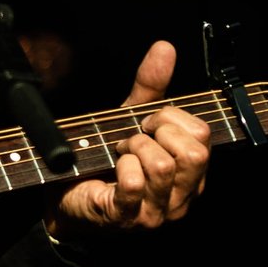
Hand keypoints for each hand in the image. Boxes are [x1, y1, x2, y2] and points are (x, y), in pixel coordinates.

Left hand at [46, 40, 210, 234]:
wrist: (64, 195)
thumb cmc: (104, 160)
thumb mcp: (130, 119)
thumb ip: (150, 86)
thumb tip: (165, 47)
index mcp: (192, 172)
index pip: (203, 134)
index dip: (170, 119)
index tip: (145, 123)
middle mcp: (183, 195)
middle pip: (194, 153)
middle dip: (157, 133)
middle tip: (132, 137)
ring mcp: (158, 212)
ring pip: (163, 167)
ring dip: (133, 149)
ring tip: (119, 153)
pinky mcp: (128, 218)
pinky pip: (133, 183)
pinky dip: (119, 168)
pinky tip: (111, 169)